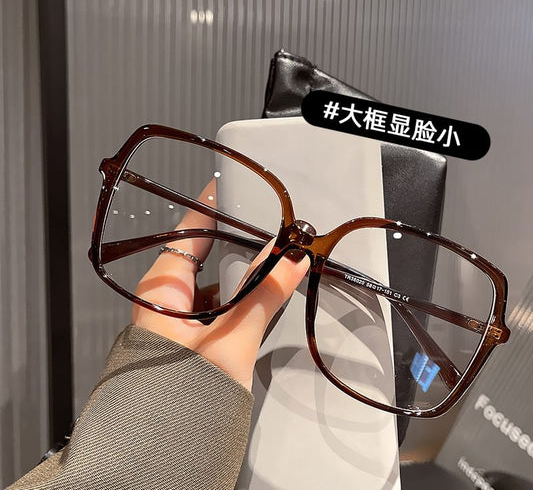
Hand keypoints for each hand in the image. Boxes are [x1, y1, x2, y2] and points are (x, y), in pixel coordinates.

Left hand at [132, 180, 308, 389]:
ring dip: (241, 275)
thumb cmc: (180, 396)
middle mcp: (165, 299)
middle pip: (205, 256)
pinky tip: (259, 298)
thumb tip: (293, 259)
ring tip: (272, 262)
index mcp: (163, 288)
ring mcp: (176, 318)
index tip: (230, 184)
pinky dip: (237, 298)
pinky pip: (215, 305)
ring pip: (213, 282)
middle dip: (238, 244)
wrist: (164, 450)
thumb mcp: (233, 337)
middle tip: (268, 229)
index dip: (209, 206)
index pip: (187, 232)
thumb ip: (265, 294)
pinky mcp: (188, 336)